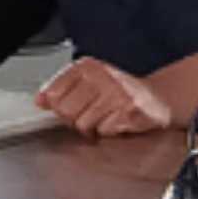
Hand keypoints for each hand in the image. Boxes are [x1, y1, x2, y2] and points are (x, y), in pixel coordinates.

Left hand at [36, 55, 197, 135]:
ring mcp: (117, 93)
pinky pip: (104, 131)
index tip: (67, 108)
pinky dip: (109, 132)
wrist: (159, 98)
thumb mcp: (89, 82)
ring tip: (105, 119)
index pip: (53, 92)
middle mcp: (101, 76)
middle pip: (65, 110)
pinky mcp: (130, 111)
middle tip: (89, 116)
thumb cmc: (121, 92)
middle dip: (74, 119)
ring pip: (83, 123)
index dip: (57, 106)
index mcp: (87, 66)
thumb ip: (61, 89)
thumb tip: (39, 101)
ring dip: (92, 127)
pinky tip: (117, 122)